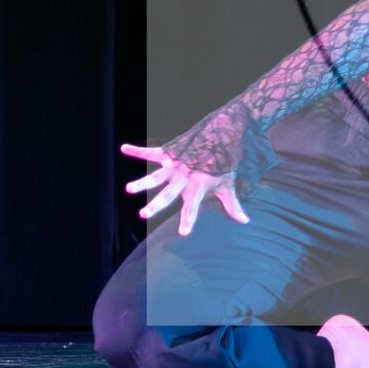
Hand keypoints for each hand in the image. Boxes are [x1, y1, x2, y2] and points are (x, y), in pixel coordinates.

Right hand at [119, 141, 248, 236]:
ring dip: (142, 182)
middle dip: (155, 205)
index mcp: (198, 186)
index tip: (183, 233)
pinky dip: (137, 150)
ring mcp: (175, 165)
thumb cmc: (224, 162)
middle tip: (143, 214)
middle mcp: (184, 177)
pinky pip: (151, 151)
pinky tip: (123, 148)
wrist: (222, 133)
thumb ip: (232, 204)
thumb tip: (245, 222)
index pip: (192, 207)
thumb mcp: (228, 183)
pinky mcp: (169, 152)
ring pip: (156, 176)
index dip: (188, 220)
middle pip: (168, 194)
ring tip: (129, 189)